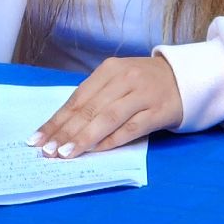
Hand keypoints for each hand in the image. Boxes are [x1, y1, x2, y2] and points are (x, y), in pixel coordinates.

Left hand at [30, 55, 182, 158]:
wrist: (186, 78)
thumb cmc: (144, 83)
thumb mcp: (118, 81)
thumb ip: (95, 99)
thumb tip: (62, 127)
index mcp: (109, 70)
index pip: (77, 98)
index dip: (57, 120)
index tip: (37, 139)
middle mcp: (124, 79)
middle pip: (89, 109)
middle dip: (65, 132)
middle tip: (47, 151)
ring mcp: (142, 94)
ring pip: (107, 118)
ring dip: (84, 138)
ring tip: (66, 153)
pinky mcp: (158, 110)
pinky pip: (131, 128)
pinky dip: (112, 140)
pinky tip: (96, 151)